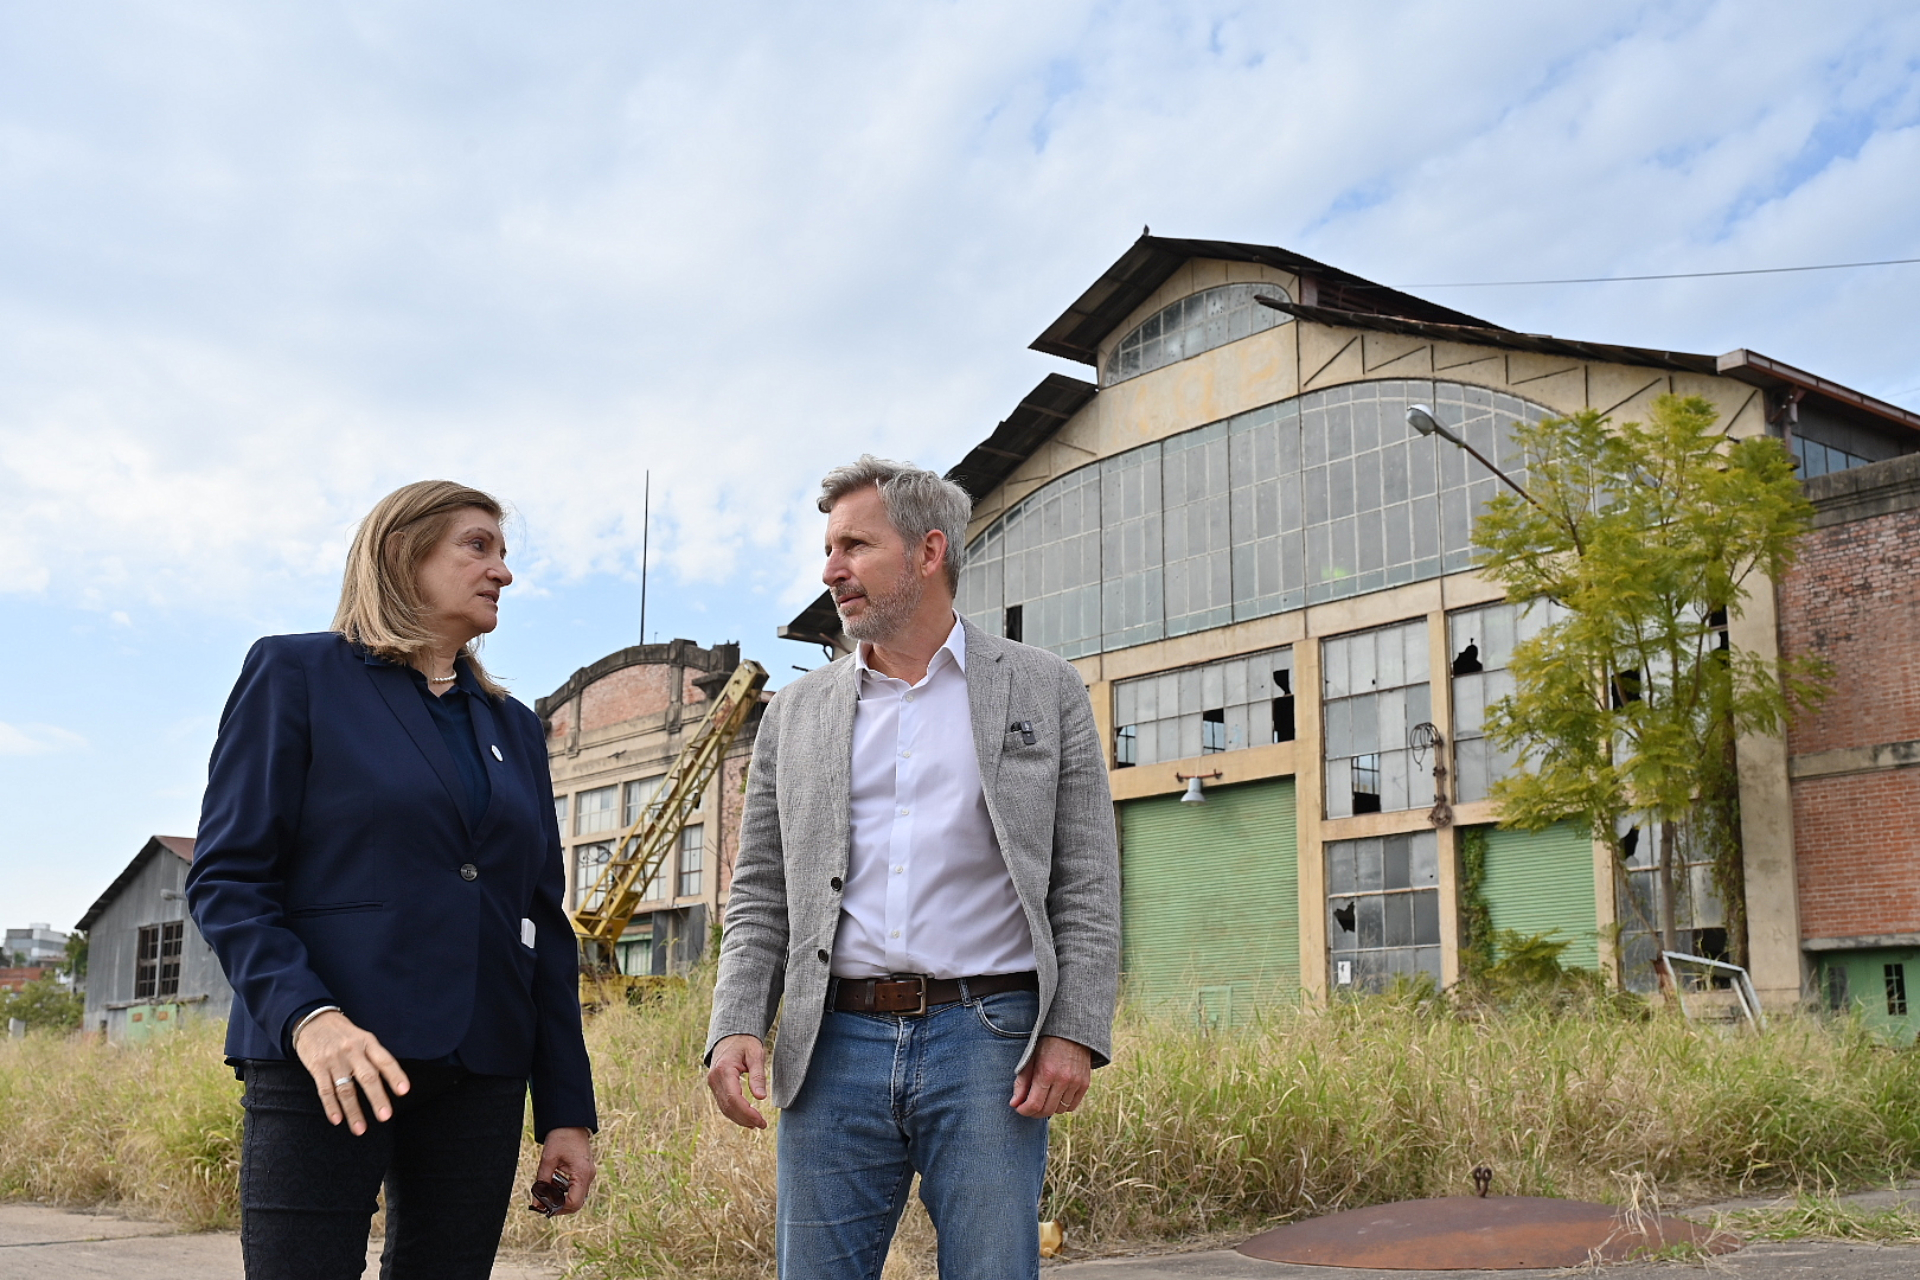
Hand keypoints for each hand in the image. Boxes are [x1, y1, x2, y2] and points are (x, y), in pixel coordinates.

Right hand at [293, 1010, 410, 1135]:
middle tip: (385, 1116)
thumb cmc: (343, 1033)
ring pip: (345, 1089)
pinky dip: (331, 1106)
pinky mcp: (317, 1067)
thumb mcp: (362, 1037)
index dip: (395, 1076)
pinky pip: (325, 1090)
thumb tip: (391, 1080)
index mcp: (367, 1042)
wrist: (312, 1020)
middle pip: (367, 1077)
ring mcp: (334, 1060)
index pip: (385, 1060)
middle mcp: (352, 1051)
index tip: (404, 1091)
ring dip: (353, 1111)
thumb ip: (373, 1056)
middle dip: (377, 1098)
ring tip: (360, 1129)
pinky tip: (337, 1120)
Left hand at [535, 1128, 594, 1214]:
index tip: (544, 1208)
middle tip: (543, 1203)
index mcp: (582, 1174)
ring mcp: (588, 1173)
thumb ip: (541, 1182)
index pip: (574, 1203)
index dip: (558, 1209)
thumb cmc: (561, 1137)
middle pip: (577, 1203)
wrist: (571, 1121)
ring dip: (561, 1197)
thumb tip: (536, 1203)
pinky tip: (553, 1182)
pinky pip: (576, 1187)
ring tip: (546, 1190)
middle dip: (559, 1206)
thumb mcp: (548, 1160)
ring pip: (576, 1196)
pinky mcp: (584, 1171)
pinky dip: (564, 1190)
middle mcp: (588, 1176)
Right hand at [705, 1033, 768, 1128]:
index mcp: (724, 1070)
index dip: (747, 1113)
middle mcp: (714, 1079)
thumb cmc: (745, 1042)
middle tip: (763, 1125)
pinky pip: (724, 1104)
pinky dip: (735, 1113)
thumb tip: (761, 1098)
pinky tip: (747, 1118)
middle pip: (728, 1107)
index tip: (761, 1120)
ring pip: (724, 1108)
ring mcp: (713, 1083)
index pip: (733, 1099)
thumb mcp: (756, 1054)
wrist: (731, 1035)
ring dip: (740, 1119)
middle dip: (745, 1119)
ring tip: (757, 1124)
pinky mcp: (715, 1086)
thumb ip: (758, 1075)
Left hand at [1010, 1035, 1090, 1117]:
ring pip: (1060, 1110)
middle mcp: (1063, 1080)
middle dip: (1034, 1112)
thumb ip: (1021, 1083)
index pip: (1034, 1104)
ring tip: (1042, 1100)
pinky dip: (1062, 1106)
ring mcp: (1076, 1083)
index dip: (1024, 1111)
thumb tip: (1014, 1104)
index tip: (1019, 1108)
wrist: (1071, 1031)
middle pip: (1047, 1110)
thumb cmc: (1046, 1044)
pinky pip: (1072, 1106)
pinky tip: (1055, 1098)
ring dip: (1048, 1108)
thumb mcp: (1030, 1059)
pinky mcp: (1085, 1084)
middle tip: (1028, 1107)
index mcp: (1046, 1073)